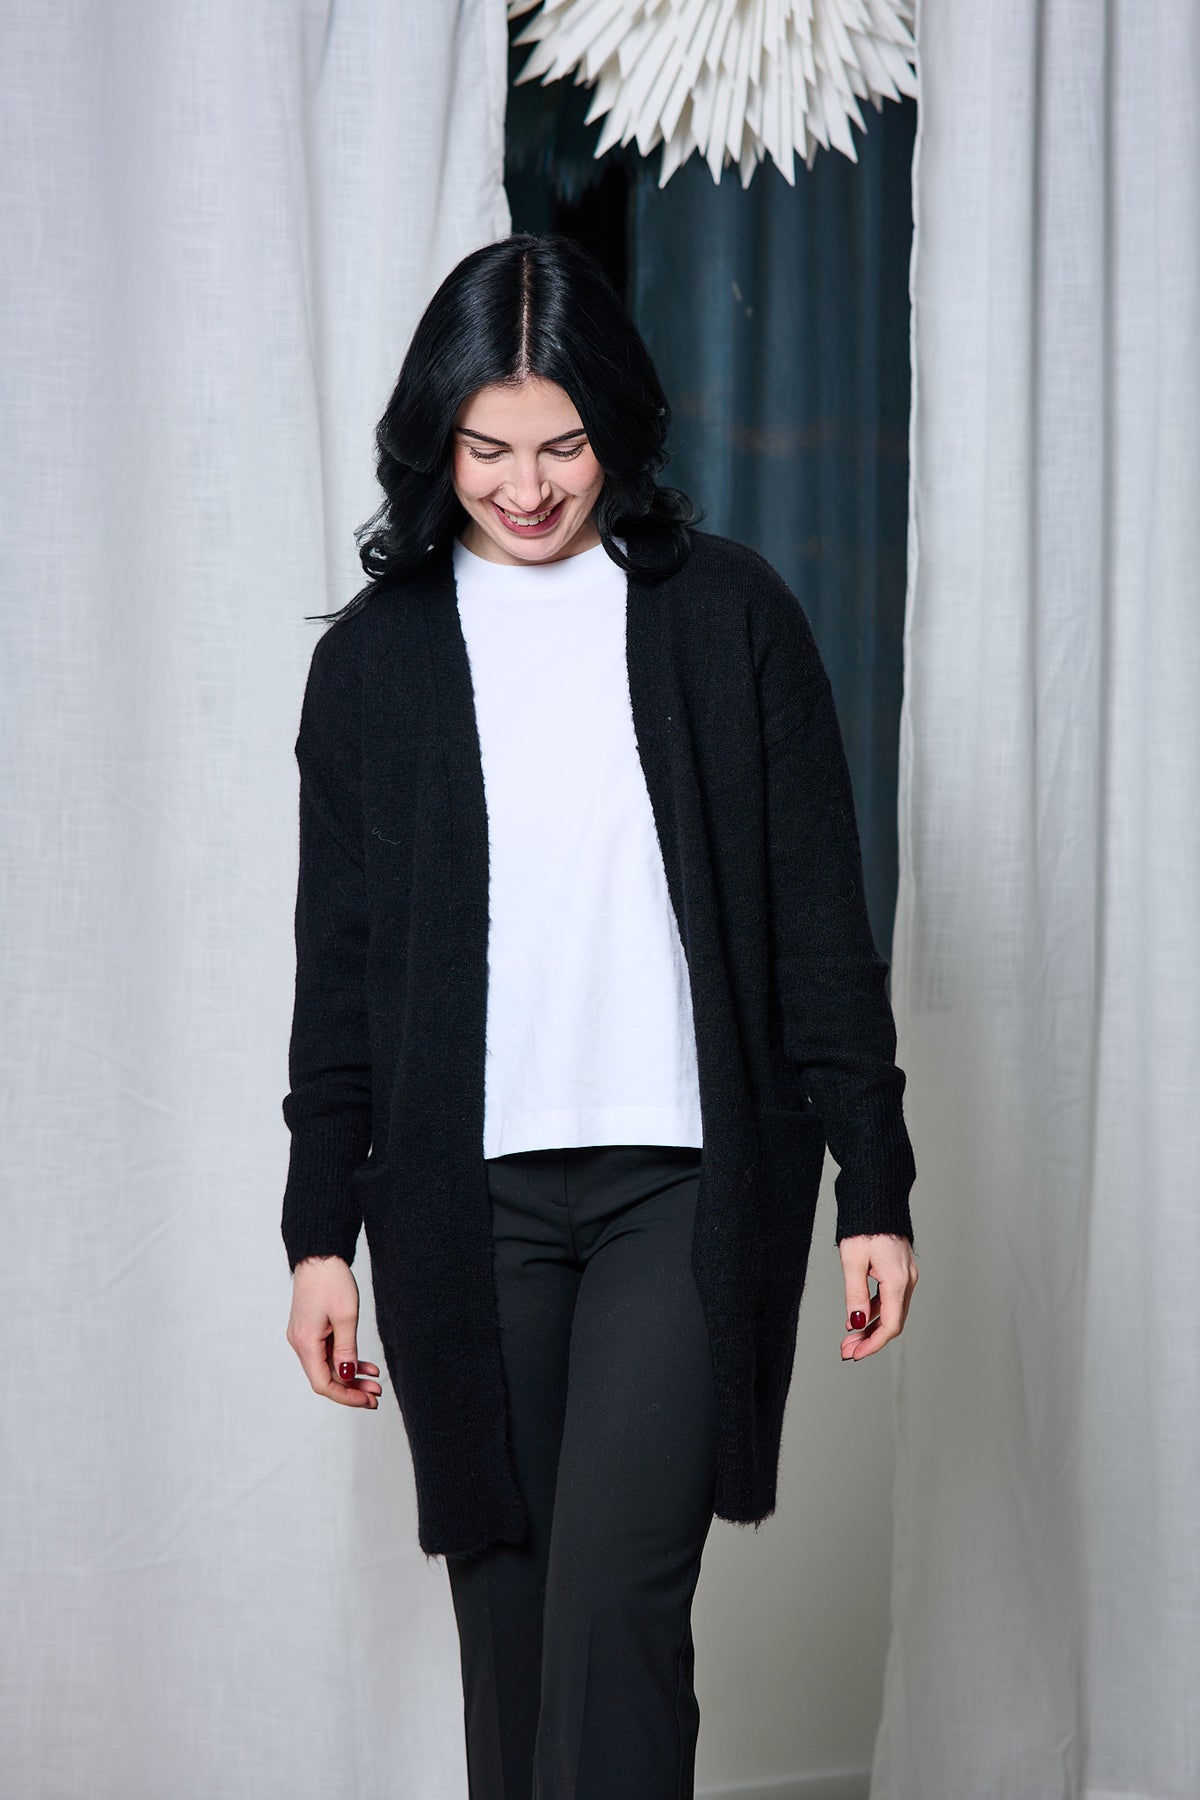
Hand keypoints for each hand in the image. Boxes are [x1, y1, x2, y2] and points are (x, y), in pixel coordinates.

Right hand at [286, 1255, 382, 1407]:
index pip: (323, 1383)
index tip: (367, 1400)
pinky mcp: (311, 1329)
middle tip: (376, 1396)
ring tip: (375, 1382)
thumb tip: (346, 1376)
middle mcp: (300, 1343)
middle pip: (325, 1377)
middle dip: (352, 1389)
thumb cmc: (331, 1280)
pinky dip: (346, 1359)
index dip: (346, 1396)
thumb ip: (347, 1349)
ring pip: (328, 1366)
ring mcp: (304, 1336)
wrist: (319, 1254)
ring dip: (351, 1375)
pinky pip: (327, 1352)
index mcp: (306, 1343)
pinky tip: (366, 1366)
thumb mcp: (346, 1316)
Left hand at [837, 1233, 917, 1361]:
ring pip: (891, 1311)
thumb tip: (856, 1322)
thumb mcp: (852, 1260)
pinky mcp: (900, 1270)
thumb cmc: (864, 1225)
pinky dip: (874, 1310)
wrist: (877, 1198)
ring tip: (848, 1337)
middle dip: (869, 1339)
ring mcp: (906, 1275)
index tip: (854, 1354)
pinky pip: (890, 1298)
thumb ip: (855, 1293)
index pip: (890, 1325)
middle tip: (846, 1350)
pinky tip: (858, 1317)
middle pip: (892, 1321)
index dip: (872, 1344)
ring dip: (870, 1326)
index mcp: (897, 1280)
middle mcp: (907, 1280)